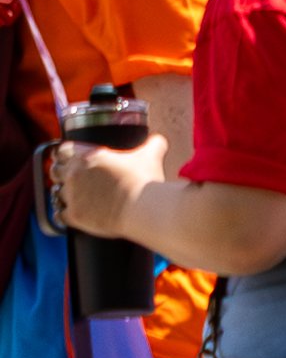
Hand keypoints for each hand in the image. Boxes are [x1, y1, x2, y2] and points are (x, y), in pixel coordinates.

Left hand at [52, 133, 167, 238]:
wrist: (140, 208)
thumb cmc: (143, 179)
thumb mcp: (151, 153)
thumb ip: (152, 143)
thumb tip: (157, 140)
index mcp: (88, 155)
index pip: (63, 149)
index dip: (65, 152)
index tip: (69, 156)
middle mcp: (75, 174)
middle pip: (54, 170)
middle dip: (61, 172)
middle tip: (71, 176)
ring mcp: (72, 196)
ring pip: (56, 193)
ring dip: (64, 193)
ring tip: (73, 196)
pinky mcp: (74, 216)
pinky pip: (59, 215)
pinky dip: (63, 214)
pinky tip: (70, 213)